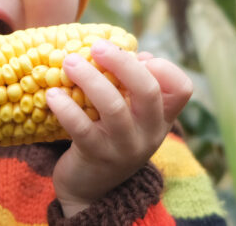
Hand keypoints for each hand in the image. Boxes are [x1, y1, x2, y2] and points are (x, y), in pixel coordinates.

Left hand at [46, 39, 193, 216]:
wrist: (91, 190)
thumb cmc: (110, 138)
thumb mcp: (131, 116)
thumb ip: (132, 86)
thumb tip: (131, 52)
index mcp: (161, 118)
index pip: (182, 89)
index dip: (163, 67)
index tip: (138, 56)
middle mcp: (149, 133)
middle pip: (148, 91)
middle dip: (122, 62)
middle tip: (97, 46)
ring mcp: (124, 147)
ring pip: (113, 107)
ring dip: (90, 78)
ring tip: (69, 62)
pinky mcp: (96, 156)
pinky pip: (81, 128)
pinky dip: (66, 107)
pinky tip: (53, 94)